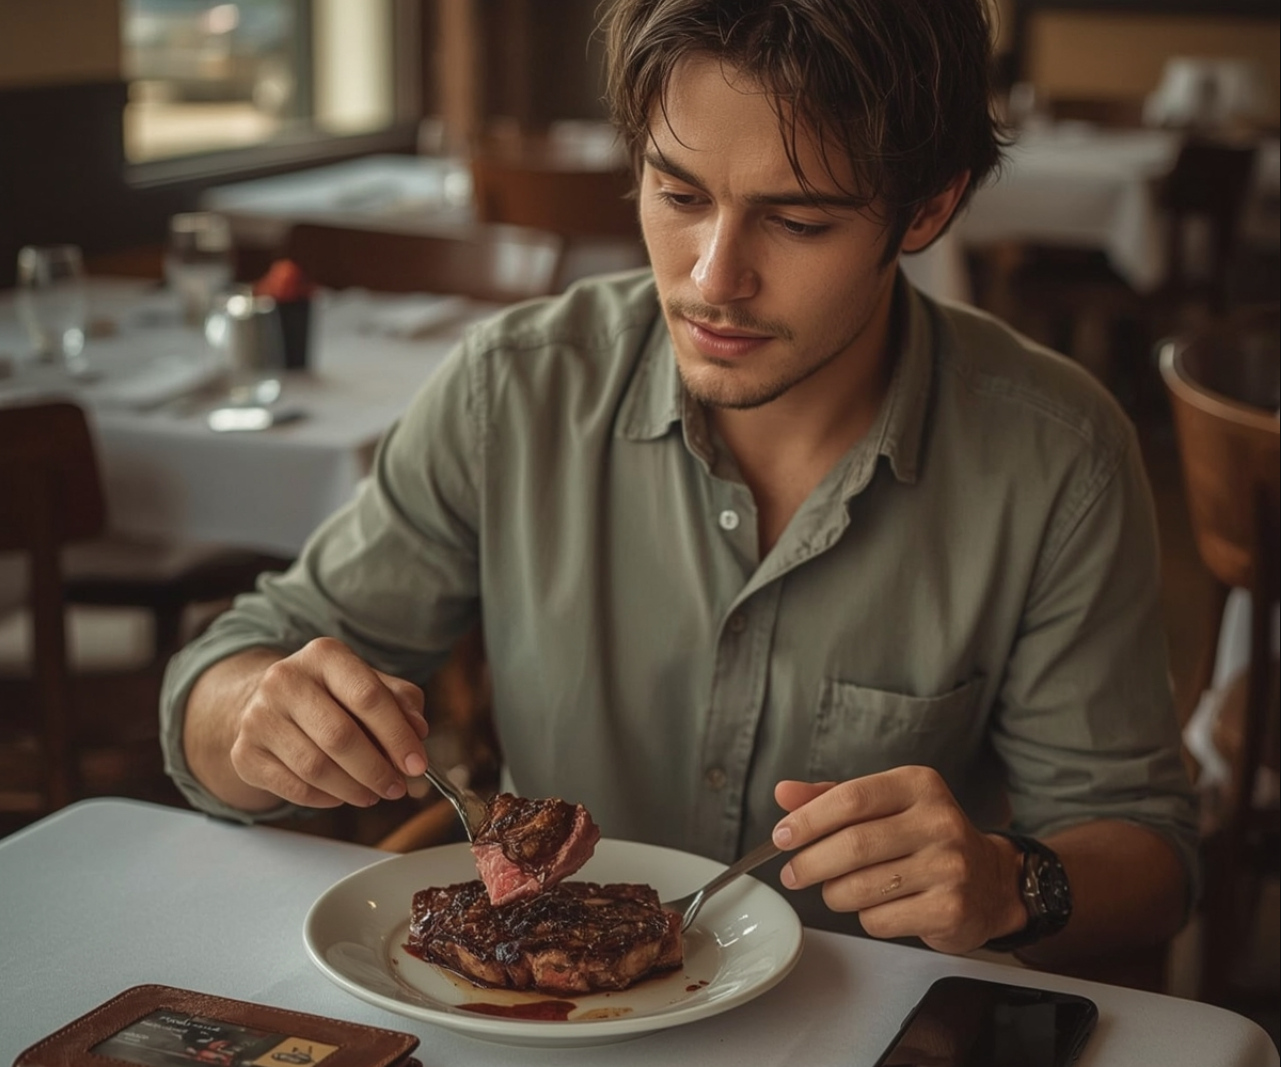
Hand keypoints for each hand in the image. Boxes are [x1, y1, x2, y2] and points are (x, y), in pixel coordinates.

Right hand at [226, 637, 429, 809]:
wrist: (268, 703)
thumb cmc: (331, 695)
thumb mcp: (368, 683)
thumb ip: (400, 701)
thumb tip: (418, 731)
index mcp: (324, 655)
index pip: (368, 697)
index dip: (398, 736)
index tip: (418, 765)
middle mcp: (285, 679)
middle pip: (340, 736)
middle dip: (376, 769)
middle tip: (397, 788)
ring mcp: (259, 716)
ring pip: (316, 767)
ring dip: (354, 789)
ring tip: (374, 794)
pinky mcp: (245, 753)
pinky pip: (293, 787)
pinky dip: (325, 798)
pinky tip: (342, 795)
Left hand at [771, 767, 1024, 953]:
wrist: (991, 881)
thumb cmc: (925, 838)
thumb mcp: (885, 805)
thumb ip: (834, 797)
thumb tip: (784, 792)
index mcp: (918, 785)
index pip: (851, 798)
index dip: (808, 820)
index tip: (782, 837)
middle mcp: (938, 822)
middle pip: (853, 845)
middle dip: (810, 863)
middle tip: (793, 873)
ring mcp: (949, 867)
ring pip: (861, 887)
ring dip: (834, 893)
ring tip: (835, 890)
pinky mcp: (950, 909)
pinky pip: (879, 920)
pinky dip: (865, 917)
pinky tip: (877, 906)